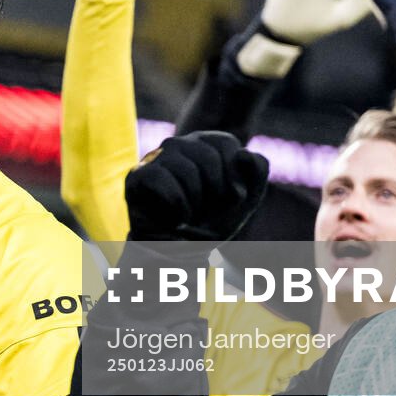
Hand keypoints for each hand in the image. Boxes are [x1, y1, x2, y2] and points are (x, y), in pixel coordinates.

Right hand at [124, 132, 269, 242]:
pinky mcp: (138, 175)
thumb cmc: (213, 220)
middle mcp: (180, 144)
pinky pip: (164, 181)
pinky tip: (178, 219)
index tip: (228, 198)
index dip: (233, 177)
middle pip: (208, 158)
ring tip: (191, 214)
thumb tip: (243, 152)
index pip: (227, 144)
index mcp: (206, 143)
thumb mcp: (247, 197)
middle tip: (208, 211)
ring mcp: (156, 157)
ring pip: (187, 171)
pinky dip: (178, 208)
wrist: (183, 253)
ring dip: (196, 204)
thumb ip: (257, 169)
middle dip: (216, 194)